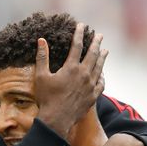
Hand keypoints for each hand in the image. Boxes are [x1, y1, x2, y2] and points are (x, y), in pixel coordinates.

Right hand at [35, 24, 107, 138]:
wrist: (56, 120)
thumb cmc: (47, 98)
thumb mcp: (41, 76)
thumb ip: (42, 57)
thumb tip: (41, 40)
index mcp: (71, 67)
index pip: (77, 45)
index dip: (79, 34)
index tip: (81, 25)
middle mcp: (84, 74)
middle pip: (93, 54)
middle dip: (96, 43)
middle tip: (99, 35)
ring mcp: (90, 85)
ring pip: (100, 67)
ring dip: (102, 57)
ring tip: (105, 50)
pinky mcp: (93, 96)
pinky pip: (101, 83)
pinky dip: (102, 76)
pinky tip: (102, 73)